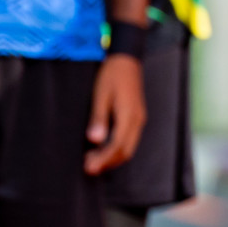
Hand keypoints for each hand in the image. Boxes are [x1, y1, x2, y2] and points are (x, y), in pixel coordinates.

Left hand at [84, 54, 145, 174]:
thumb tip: (95, 140)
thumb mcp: (100, 95)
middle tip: (88, 167)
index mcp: (129, 115)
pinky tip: (103, 148)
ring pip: (129, 148)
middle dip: (107, 162)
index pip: (117, 145)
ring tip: (93, 160)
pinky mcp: (136, 117)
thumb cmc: (111, 75)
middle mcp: (137, 120)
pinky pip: (129, 140)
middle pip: (125, 151)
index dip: (103, 159)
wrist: (126, 59)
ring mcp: (139, 119)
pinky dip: (117, 149)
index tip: (88, 167)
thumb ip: (99, 118)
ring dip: (112, 157)